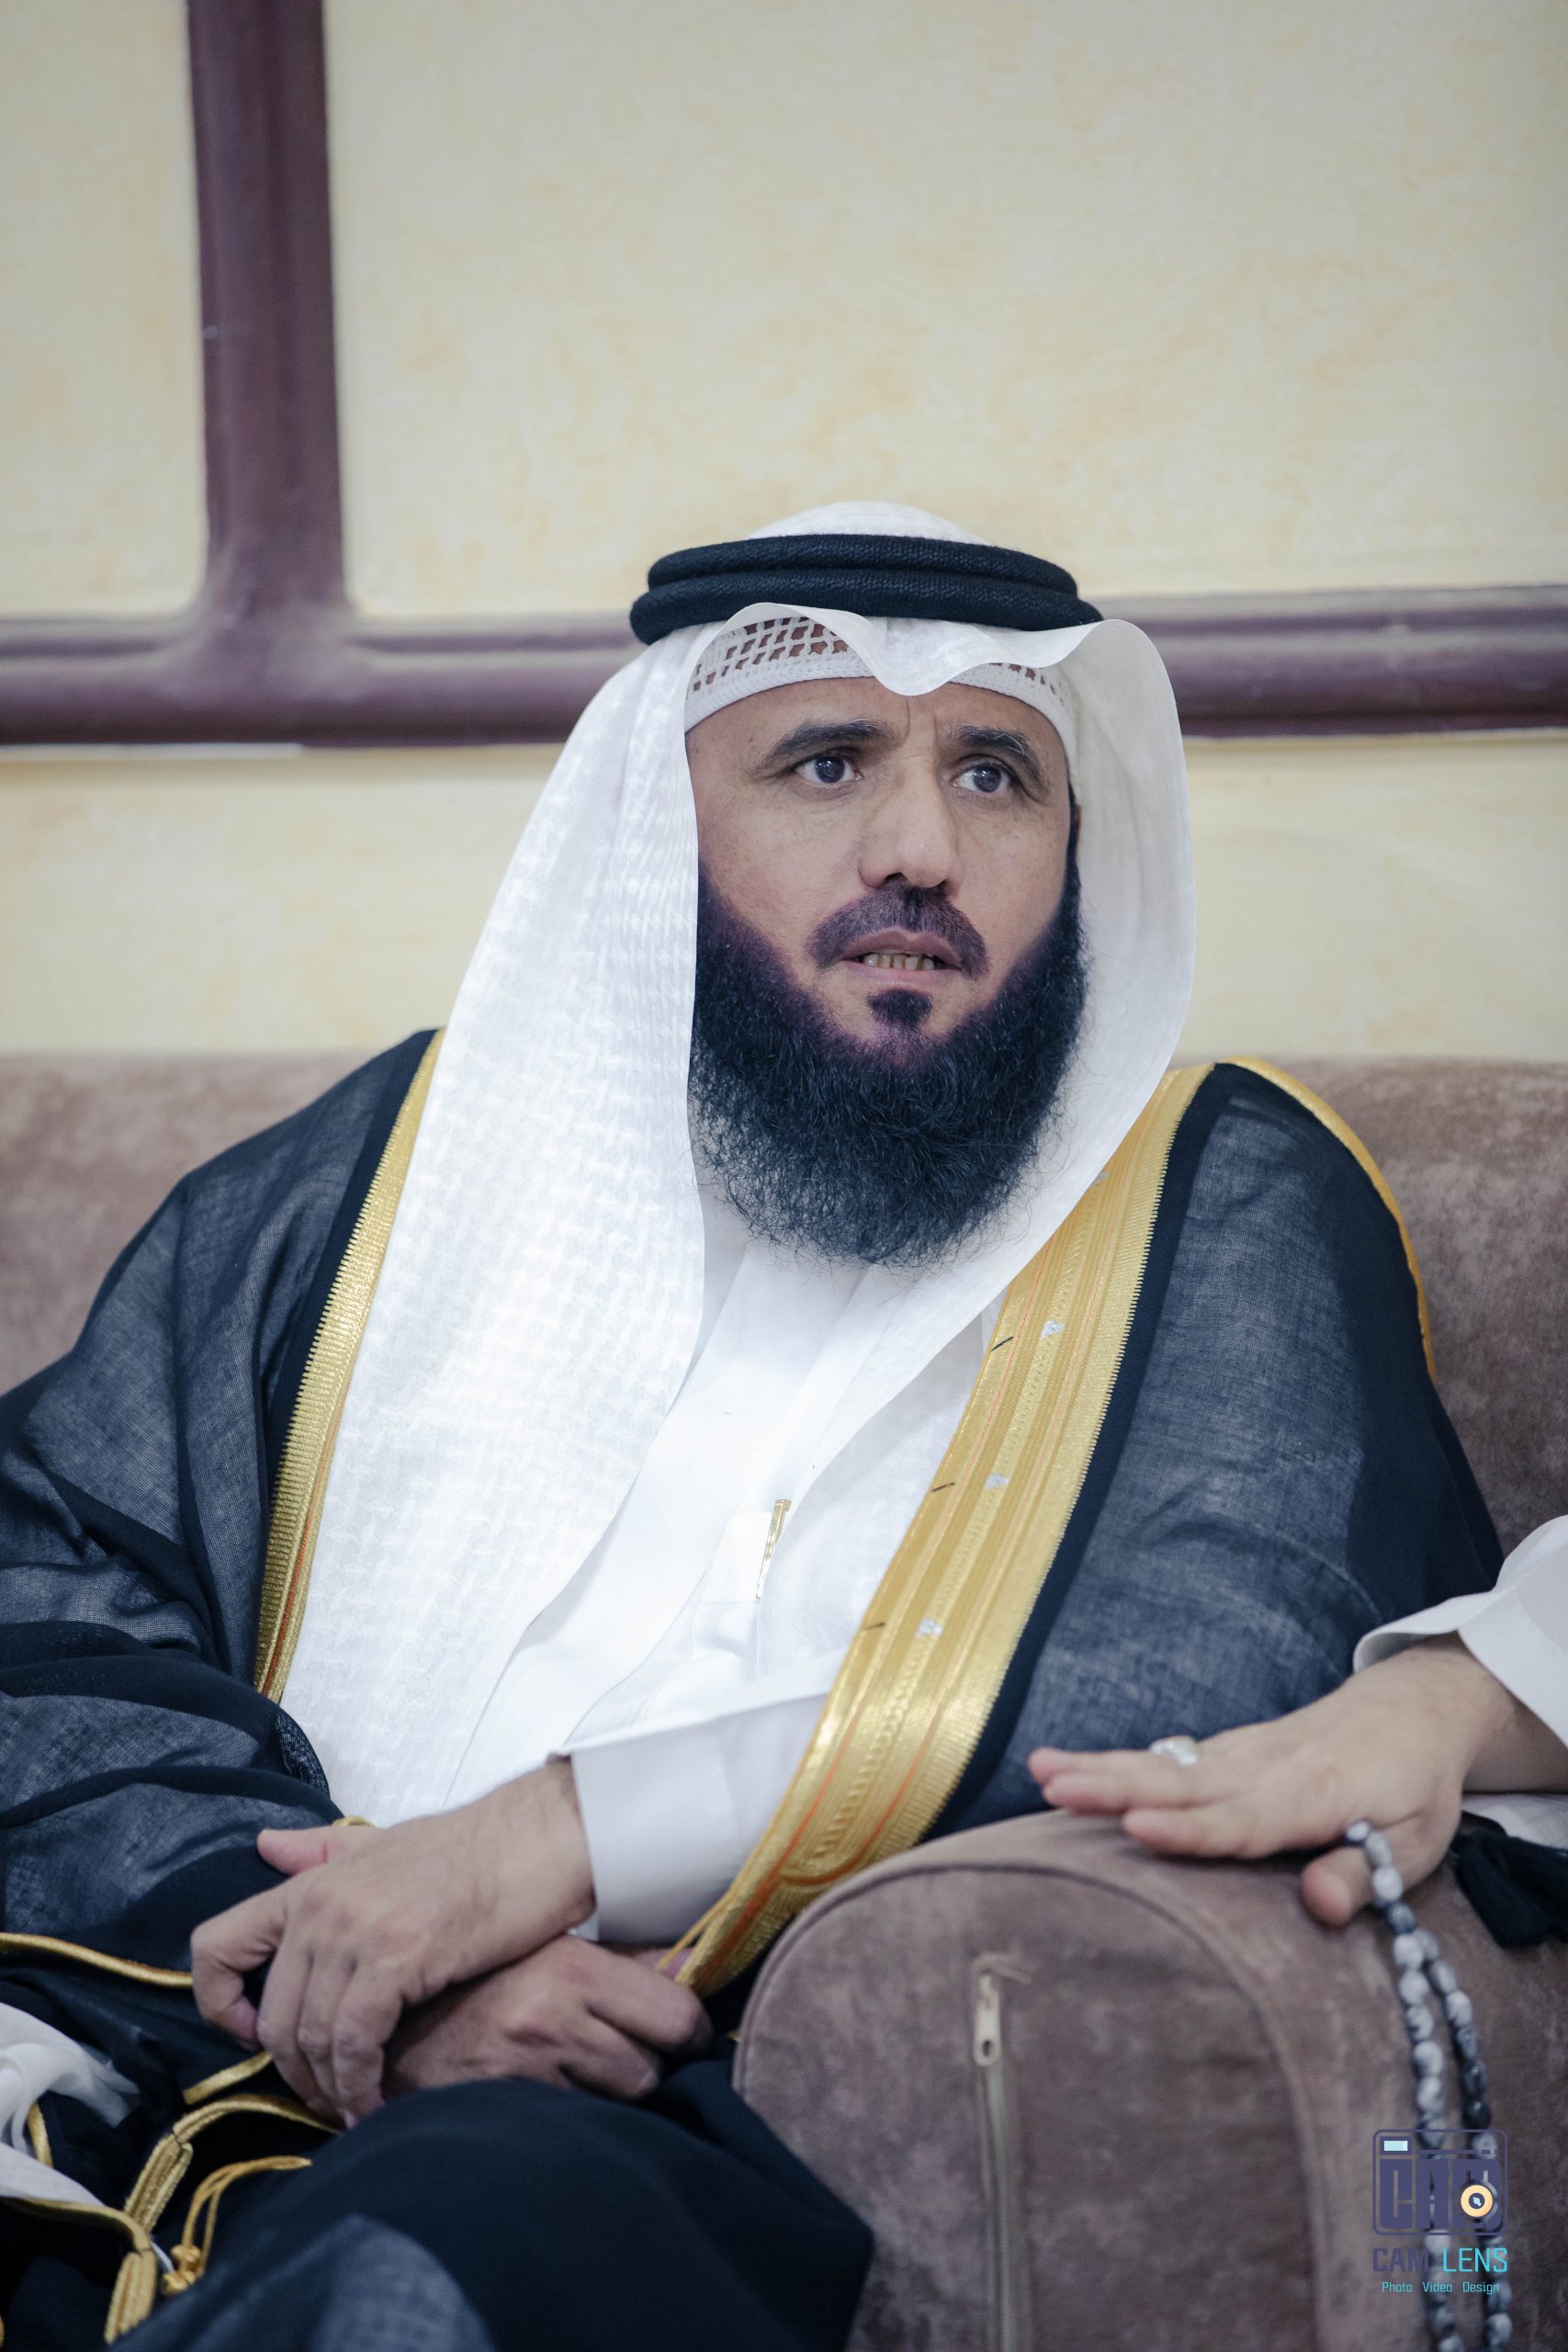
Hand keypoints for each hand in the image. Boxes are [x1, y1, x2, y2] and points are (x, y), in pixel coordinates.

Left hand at [190, 1761, 592, 2121]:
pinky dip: (359, 2085)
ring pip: (310, 2038)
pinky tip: (376, 2103)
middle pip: (271, 2016)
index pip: (215, 1946)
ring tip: (353, 2109)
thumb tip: (266, 1846)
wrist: (538, 1839)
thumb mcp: (383, 1845)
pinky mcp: (395, 1956)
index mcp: (309, 1882)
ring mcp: (354, 1929)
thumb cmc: (470, 1849)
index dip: (217, 2003)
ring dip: (329, 2089)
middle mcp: (319, 1904)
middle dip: (293, 2072)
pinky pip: (354, 2042)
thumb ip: (323, 1853)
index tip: (250, 2036)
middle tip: (325, 2097)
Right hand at [386, 1935, 710, 2101]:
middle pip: (653, 2068)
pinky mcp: (507, 2114)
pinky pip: (577, 2128)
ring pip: (620, 2105)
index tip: (680, 2035)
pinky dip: (577, 2123)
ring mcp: (528, 2074)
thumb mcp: (547, 1950)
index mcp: (572, 1968)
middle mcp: (554, 2020)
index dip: (687, 2031)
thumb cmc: (476, 1980)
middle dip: (647, 2066)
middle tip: (625, 2053)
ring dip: (612, 2098)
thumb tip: (691, 1966)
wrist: (385, 2026)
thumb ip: (623, 1960)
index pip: (677, 2016)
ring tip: (581, 2075)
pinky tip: (554, 2103)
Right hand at [1029, 1639, 1526, 1926]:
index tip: (1137, 1830)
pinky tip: (1066, 1769)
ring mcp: (1238, 1754)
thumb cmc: (1413, 1786)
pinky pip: (1164, 1760)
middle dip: (1113, 1786)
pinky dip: (1113, 1763)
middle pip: (1181, 1782)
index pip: (1241, 1819)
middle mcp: (1263, 1768)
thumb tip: (1318, 1907)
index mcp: (1311, 1795)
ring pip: (1161, 1764)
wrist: (1409, 1710)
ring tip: (1040, 1770)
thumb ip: (1363, 1873)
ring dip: (1098, 1768)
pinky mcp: (1225, 1752)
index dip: (1189, 1829)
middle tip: (1052, 1786)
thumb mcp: (1415, 1841)